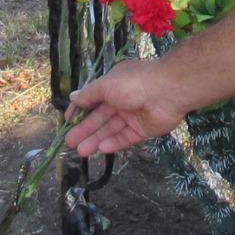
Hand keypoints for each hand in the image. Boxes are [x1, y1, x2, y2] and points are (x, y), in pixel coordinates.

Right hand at [66, 61, 191, 157]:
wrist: (167, 92)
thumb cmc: (133, 83)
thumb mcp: (106, 85)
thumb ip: (89, 94)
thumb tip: (72, 97)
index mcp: (114, 85)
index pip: (93, 100)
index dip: (79, 110)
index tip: (66, 122)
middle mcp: (122, 100)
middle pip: (100, 118)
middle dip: (84, 130)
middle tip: (70, 143)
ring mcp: (133, 116)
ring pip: (111, 129)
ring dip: (95, 139)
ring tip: (80, 151)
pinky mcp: (143, 129)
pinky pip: (125, 137)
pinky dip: (113, 143)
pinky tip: (101, 149)